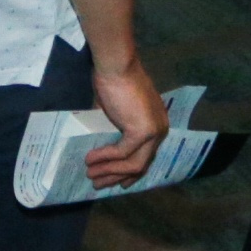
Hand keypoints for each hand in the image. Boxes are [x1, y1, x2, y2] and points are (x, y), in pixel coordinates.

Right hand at [85, 57, 167, 189]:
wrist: (116, 65)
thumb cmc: (113, 81)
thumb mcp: (115, 112)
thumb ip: (114, 130)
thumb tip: (101, 149)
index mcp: (157, 124)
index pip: (146, 156)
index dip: (129, 172)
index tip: (116, 182)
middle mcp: (160, 131)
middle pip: (141, 165)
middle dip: (117, 177)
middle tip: (97, 184)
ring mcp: (154, 132)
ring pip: (134, 164)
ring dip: (110, 172)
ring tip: (90, 176)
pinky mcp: (143, 131)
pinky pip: (123, 153)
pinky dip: (106, 158)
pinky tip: (90, 159)